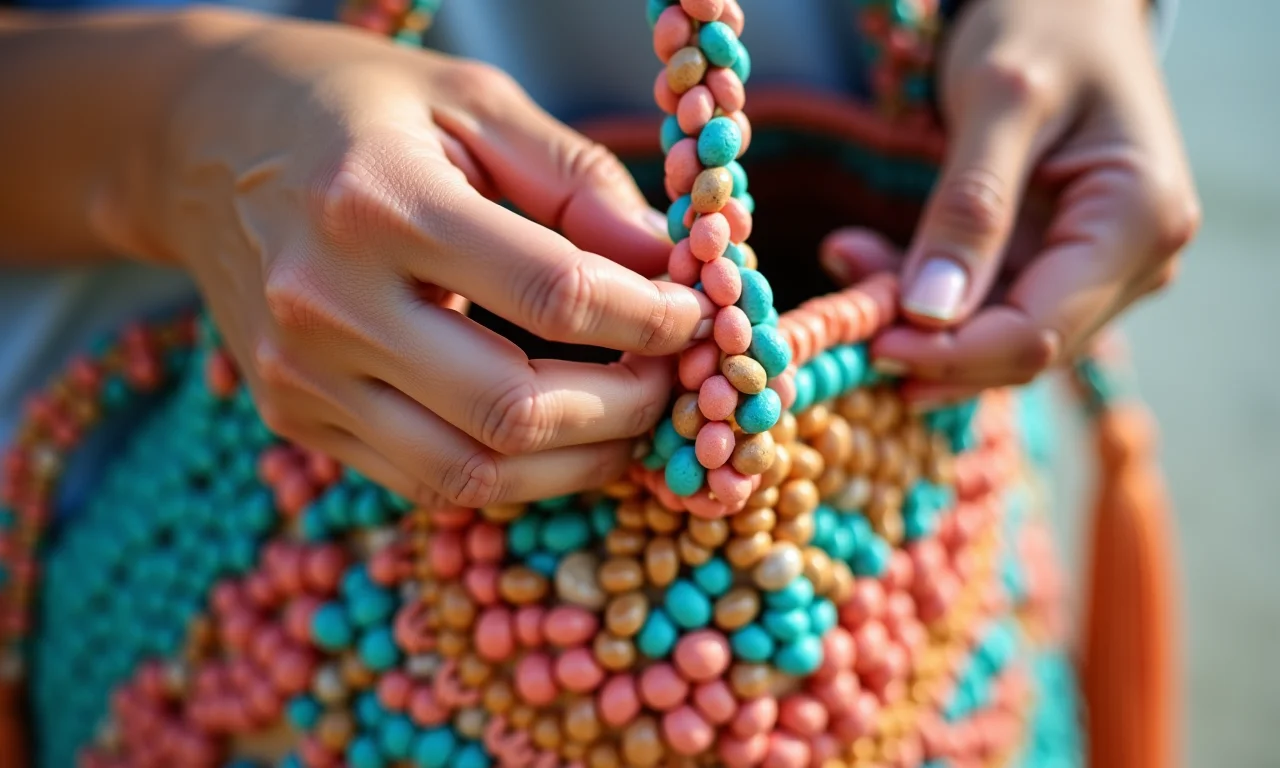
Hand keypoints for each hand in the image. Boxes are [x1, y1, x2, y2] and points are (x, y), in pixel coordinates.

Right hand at [121, 11, 712, 506]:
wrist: (202, 142)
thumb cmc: (354, 110)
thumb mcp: (476, 104)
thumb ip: (580, 183)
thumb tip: (666, 267)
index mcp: (379, 202)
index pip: (553, 294)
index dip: (649, 317)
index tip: (690, 315)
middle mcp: (328, 303)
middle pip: (514, 408)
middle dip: (626, 410)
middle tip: (671, 382)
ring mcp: (301, 374)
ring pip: (472, 472)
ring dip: (576, 465)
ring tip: (628, 423)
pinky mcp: (295, 416)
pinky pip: (426, 479)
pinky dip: (509, 471)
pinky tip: (553, 435)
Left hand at [821, 0, 1199, 406]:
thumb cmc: (1042, 23)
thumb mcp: (1000, 100)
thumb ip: (970, 208)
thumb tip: (929, 315)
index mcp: (1140, 222)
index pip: (1037, 331)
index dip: (951, 356)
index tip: (870, 346)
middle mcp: (1134, 261)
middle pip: (1018, 345)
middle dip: (927, 342)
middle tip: (842, 317)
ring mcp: (1098, 268)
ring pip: (994, 333)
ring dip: (915, 320)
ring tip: (847, 264)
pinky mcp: (1056, 261)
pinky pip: (985, 302)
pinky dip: (923, 293)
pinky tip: (865, 259)